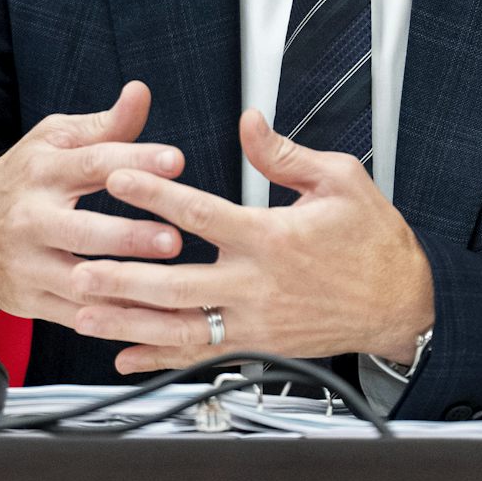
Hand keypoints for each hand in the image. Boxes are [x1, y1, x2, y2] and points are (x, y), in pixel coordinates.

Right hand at [0, 81, 184, 325]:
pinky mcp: (30, 302)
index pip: (92, 163)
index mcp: (42, 171)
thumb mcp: (53, 141)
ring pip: (80, 281)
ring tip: (169, 284)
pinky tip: (151, 316)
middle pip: (83, 230)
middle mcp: (31, 218)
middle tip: (175, 237)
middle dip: (129, 236)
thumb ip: (105, 126)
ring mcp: (28, 264)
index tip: (176, 160)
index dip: (135, 159)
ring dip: (125, 286)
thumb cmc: (21, 179)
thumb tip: (141, 92)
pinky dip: (114, 319)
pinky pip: (78, 315)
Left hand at [69, 109, 433, 372]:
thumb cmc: (374, 242)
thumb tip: (249, 122)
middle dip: (123, 276)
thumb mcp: (339, 180)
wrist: (401, 303)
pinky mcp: (258, 346)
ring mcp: (256, 322)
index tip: (119, 178)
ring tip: (85, 313)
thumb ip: (285, 153)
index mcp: (272, 237)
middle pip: (177, 283)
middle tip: (80, 266)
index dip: (155, 193)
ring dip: (129, 322)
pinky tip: (124, 355)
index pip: (201, 212)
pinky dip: (158, 357)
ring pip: (180, 327)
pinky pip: (200, 355)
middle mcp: (258, 285)